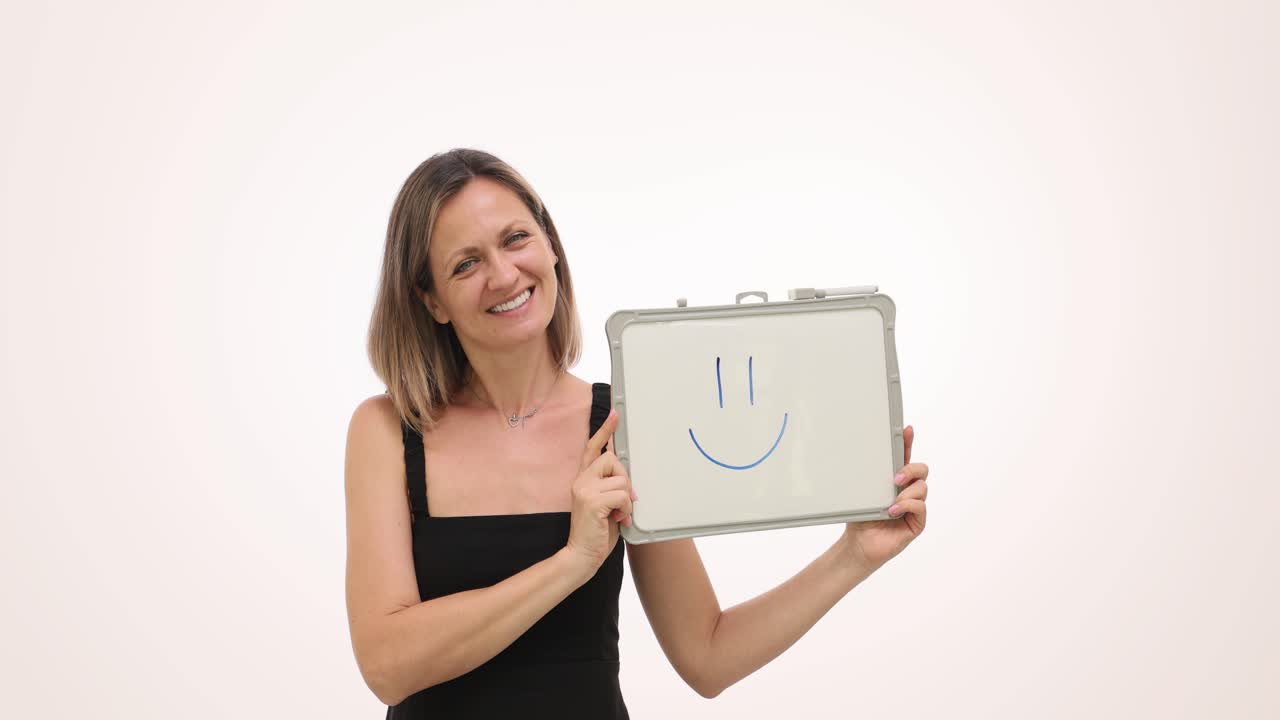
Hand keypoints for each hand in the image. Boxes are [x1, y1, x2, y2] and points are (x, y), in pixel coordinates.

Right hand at [564, 409, 636, 574]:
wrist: (581, 556)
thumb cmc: (595, 533)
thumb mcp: (605, 504)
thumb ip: (611, 487)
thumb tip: (626, 476)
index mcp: (583, 479)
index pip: (592, 448)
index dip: (604, 430)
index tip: (615, 414)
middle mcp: (580, 480)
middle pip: (612, 460)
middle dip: (625, 479)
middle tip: (625, 501)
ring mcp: (584, 489)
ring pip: (621, 479)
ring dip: (627, 500)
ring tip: (619, 514)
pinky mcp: (592, 500)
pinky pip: (622, 494)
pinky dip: (626, 508)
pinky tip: (618, 519)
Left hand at [843, 425, 928, 570]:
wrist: (859, 544)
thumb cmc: (861, 518)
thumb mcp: (862, 494)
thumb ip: (867, 479)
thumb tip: (861, 458)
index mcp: (894, 481)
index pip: (904, 457)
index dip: (907, 443)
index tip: (906, 430)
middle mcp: (907, 491)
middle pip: (921, 470)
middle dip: (911, 469)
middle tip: (896, 477)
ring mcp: (914, 506)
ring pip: (921, 488)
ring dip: (906, 492)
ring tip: (891, 501)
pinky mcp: (917, 522)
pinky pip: (920, 507)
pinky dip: (907, 506)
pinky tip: (894, 511)